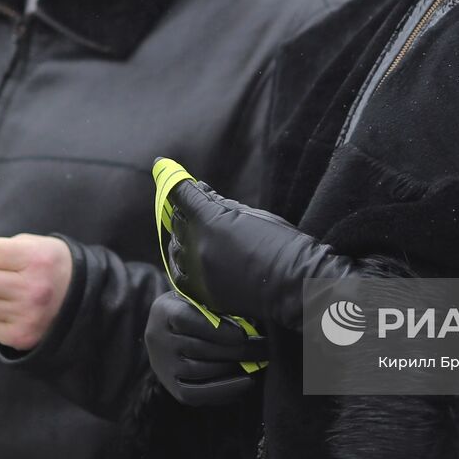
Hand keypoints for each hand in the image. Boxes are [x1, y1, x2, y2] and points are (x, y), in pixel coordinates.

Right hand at [145, 292, 268, 405]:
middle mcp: (158, 339)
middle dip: (236, 350)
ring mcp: (163, 365)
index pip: (187, 319)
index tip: (244, 334)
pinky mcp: (171, 386)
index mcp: (164, 310)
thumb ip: (217, 304)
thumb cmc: (193, 307)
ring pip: (200, 371)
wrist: (164, 331)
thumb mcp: (198, 296)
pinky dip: (223, 391)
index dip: (217, 329)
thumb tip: (252, 319)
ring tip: (258, 363)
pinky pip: (196, 394)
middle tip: (264, 349)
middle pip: (199, 348)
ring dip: (233, 369)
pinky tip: (245, 383)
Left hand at [167, 182, 352, 330]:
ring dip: (183, 234)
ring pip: (176, 246)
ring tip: (198, 230)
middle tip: (191, 201)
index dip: (172, 178)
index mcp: (211, 222)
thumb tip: (200, 191)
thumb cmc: (284, 245)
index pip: (182, 194)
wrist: (296, 285)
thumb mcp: (253, 215)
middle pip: (177, 220)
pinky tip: (193, 255)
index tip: (162, 165)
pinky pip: (180, 273)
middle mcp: (198, 247)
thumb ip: (220, 203)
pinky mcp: (202, 293)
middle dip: (183, 208)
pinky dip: (183, 261)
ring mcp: (198, 273)